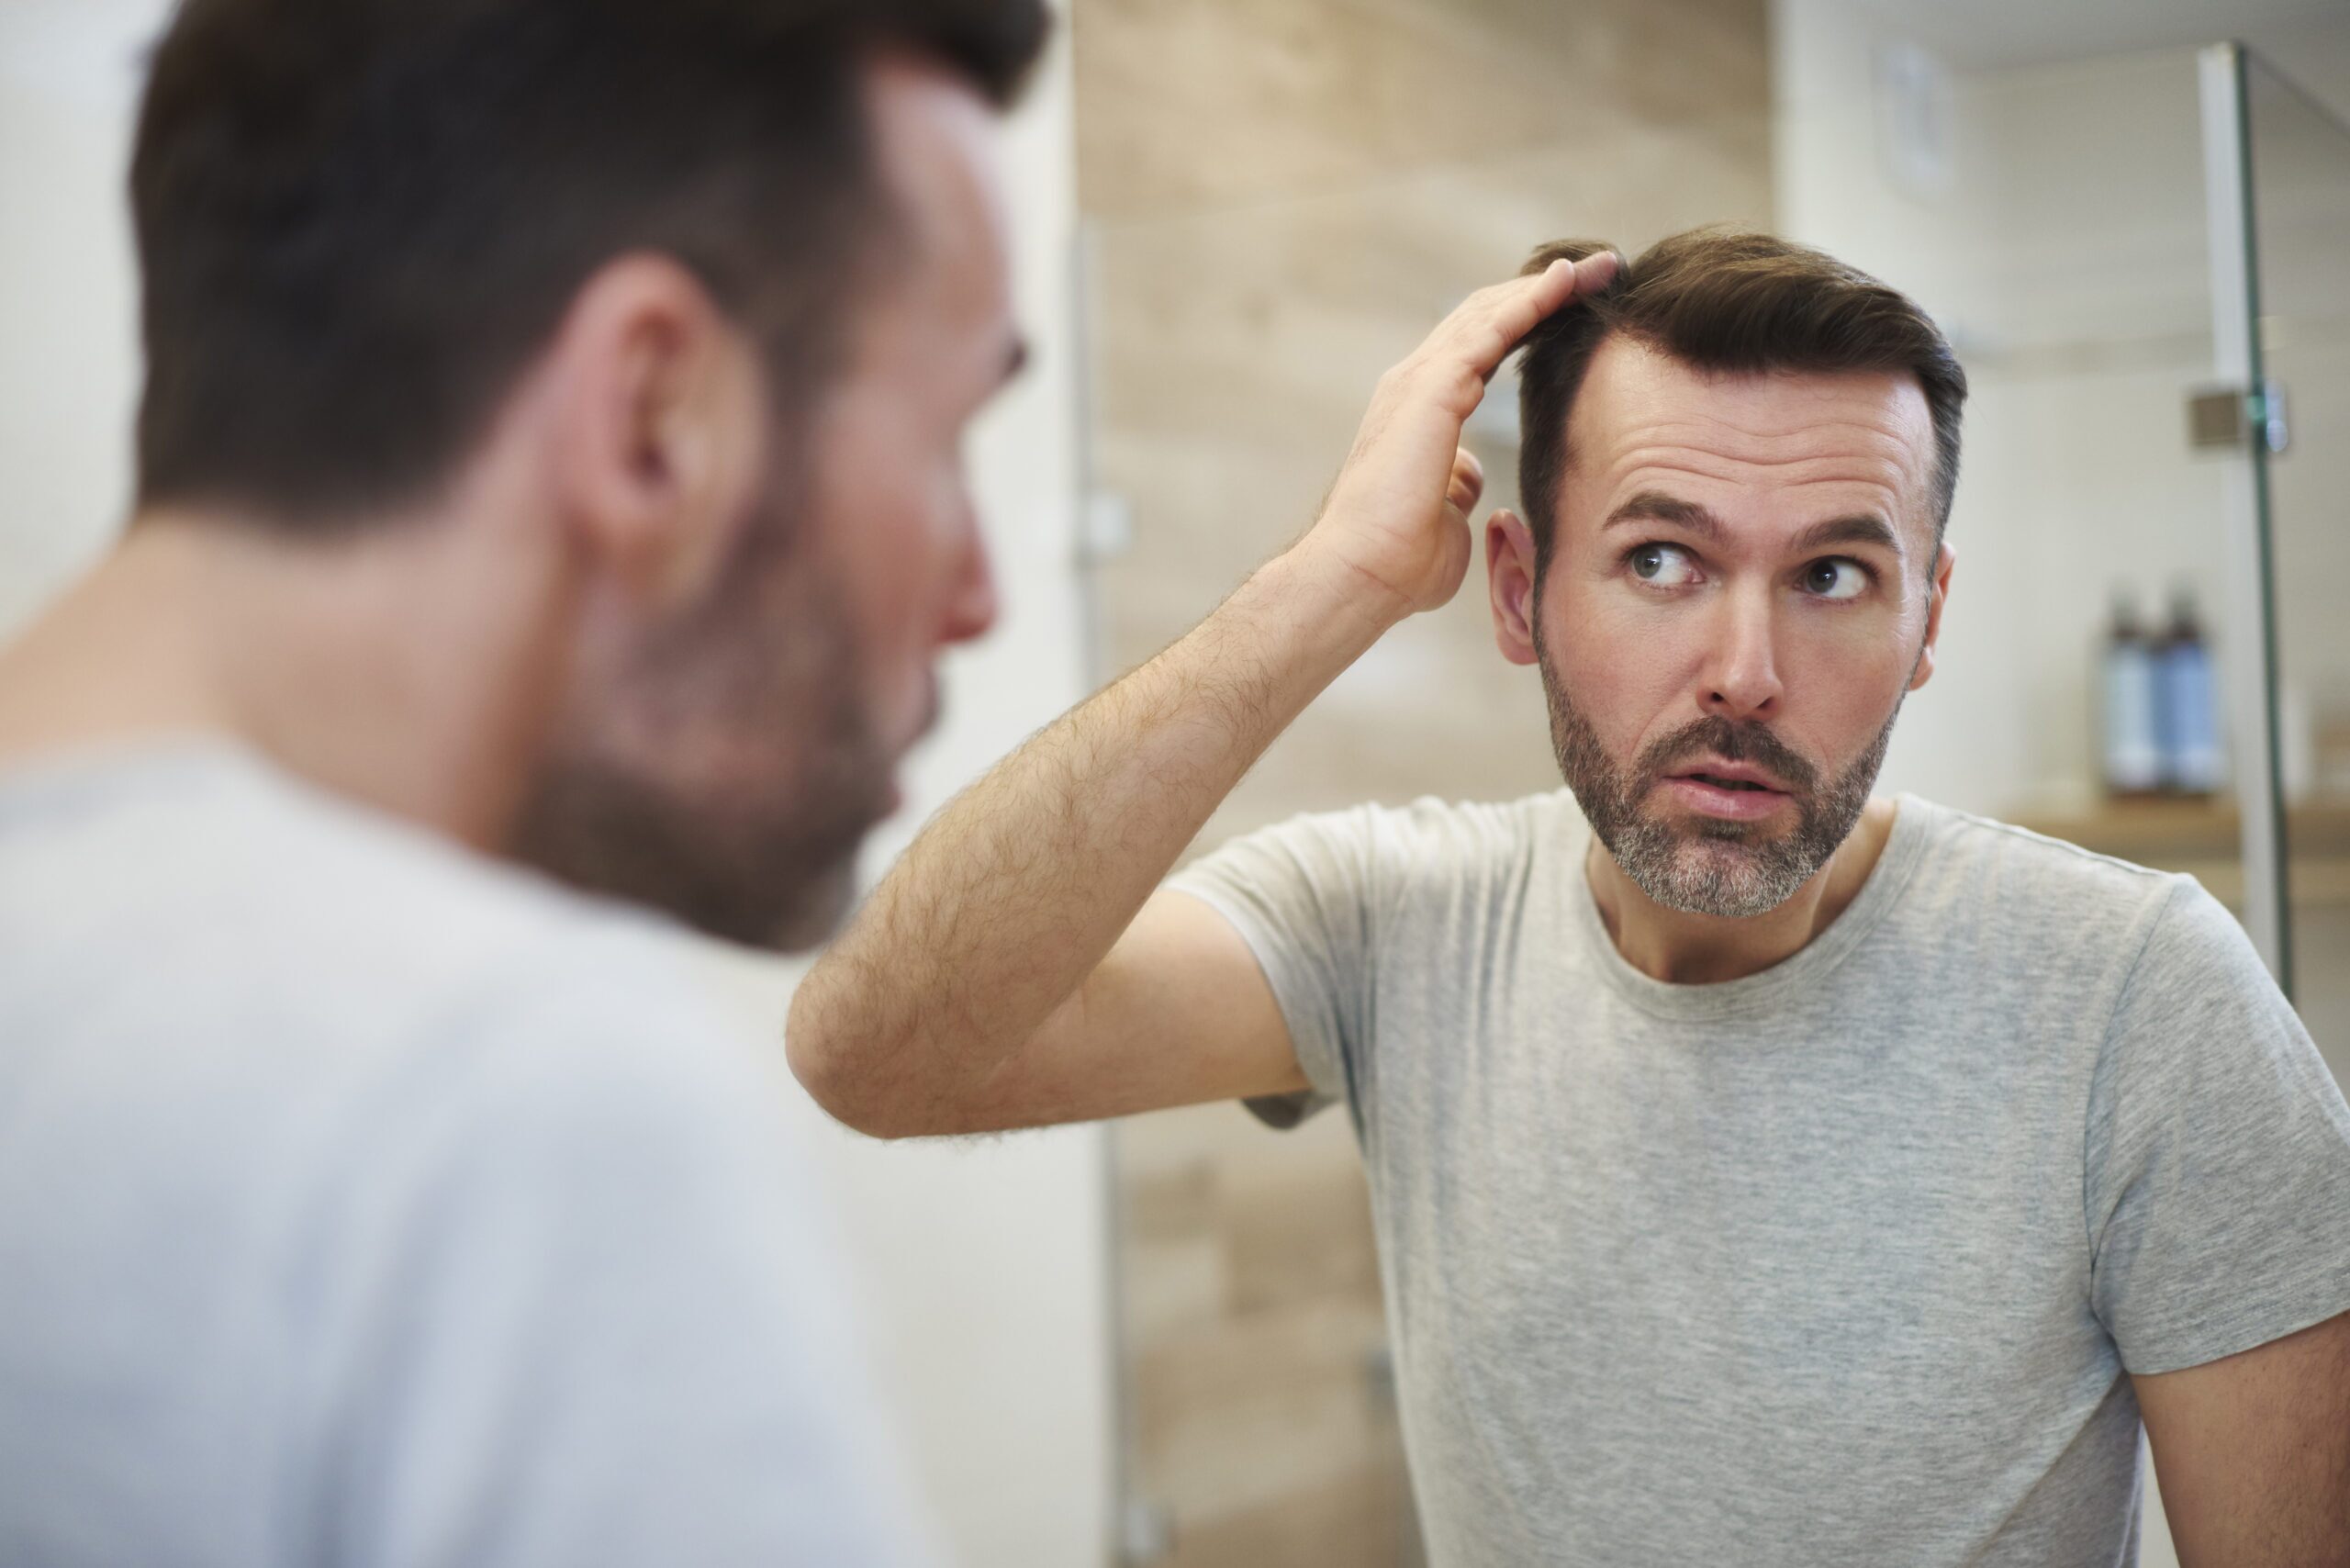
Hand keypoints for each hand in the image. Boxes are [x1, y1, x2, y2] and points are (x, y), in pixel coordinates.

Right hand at [1301, 251, 1618, 618]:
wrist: (1362, 574)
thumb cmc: (1399, 561)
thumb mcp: (1444, 513)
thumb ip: (1457, 484)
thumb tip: (1469, 474)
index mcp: (1418, 411)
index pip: (1479, 349)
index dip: (1526, 323)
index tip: (1577, 310)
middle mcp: (1414, 384)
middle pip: (1486, 318)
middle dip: (1544, 292)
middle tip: (1600, 273)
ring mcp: (1419, 381)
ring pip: (1490, 313)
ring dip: (1547, 286)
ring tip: (1597, 267)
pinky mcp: (1432, 388)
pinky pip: (1491, 330)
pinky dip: (1531, 301)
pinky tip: (1567, 282)